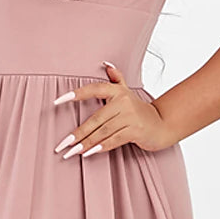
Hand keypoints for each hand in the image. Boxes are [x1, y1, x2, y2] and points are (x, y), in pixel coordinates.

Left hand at [52, 62, 177, 156]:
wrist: (163, 124)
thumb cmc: (139, 111)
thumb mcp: (128, 93)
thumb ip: (116, 79)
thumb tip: (106, 64)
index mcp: (118, 91)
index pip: (94, 89)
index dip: (75, 94)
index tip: (56, 101)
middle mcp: (123, 101)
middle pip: (95, 119)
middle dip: (77, 133)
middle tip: (62, 145)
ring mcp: (130, 116)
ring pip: (102, 131)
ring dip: (85, 143)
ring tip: (71, 152)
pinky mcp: (136, 130)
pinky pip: (114, 140)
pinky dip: (100, 147)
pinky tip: (88, 154)